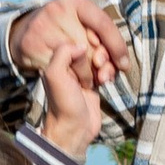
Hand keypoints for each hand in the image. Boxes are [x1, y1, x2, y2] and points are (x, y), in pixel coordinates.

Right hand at [11, 0, 131, 88]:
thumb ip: (102, 36)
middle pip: (91, 45)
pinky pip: (61, 68)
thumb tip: (122, 63)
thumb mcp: (81, 22)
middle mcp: (56, 10)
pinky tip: (73, 78)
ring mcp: (42, 27)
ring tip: (89, 78)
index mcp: (73, 0)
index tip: (124, 65)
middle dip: (101, 64)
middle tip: (104, 75)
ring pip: (77, 60)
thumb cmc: (62, 29)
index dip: (117, 46)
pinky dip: (71, 77)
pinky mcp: (31, 46)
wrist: (24, 32)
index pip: (103, 23)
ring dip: (87, 74)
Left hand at [35, 23, 106, 161]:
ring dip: (106, 64)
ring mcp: (82, 71)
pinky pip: (106, 67)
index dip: (88, 38)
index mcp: (56, 58)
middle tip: (98, 64)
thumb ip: (62, 54)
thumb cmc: (63, 104)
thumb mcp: (55, 75)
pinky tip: (106, 81)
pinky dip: (109, 72)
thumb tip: (81, 44)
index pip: (75, 35)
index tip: (93, 46)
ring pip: (101, 55)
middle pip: (91, 44)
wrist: (75, 129)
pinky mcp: (94, 80)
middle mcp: (69, 62)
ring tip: (103, 77)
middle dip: (99, 52)